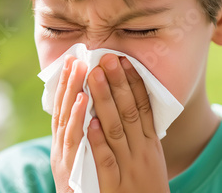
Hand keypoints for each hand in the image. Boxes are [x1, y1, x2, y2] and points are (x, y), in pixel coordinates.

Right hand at [51, 55, 88, 192]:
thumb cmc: (83, 186)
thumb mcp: (79, 157)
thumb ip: (81, 136)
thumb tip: (91, 112)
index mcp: (63, 142)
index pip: (64, 107)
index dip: (67, 84)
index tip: (73, 60)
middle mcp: (60, 146)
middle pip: (63, 109)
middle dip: (70, 83)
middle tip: (76, 58)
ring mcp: (63, 157)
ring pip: (68, 121)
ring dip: (73, 95)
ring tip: (81, 73)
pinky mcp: (70, 169)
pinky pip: (76, 142)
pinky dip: (78, 121)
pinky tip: (83, 104)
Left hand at [87, 54, 169, 192]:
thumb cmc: (146, 188)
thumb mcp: (150, 159)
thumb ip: (140, 134)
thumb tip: (130, 105)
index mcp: (150, 145)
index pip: (143, 108)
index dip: (134, 83)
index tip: (124, 60)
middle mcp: (141, 152)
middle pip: (128, 112)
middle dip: (117, 84)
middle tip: (105, 59)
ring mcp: (128, 168)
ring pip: (115, 129)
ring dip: (103, 101)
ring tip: (93, 77)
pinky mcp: (115, 185)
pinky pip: (106, 160)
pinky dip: (98, 141)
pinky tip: (89, 123)